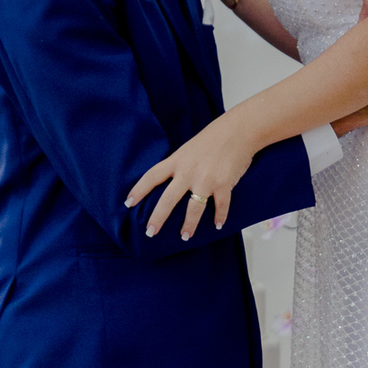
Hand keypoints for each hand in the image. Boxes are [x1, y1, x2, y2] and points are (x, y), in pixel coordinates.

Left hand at [125, 113, 254, 238]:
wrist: (239, 130)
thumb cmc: (213, 138)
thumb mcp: (188, 149)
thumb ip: (179, 165)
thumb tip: (169, 181)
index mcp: (177, 161)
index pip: (151, 177)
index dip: (138, 190)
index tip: (128, 204)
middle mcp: (188, 172)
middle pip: (167, 199)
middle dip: (158, 218)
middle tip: (150, 232)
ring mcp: (206, 180)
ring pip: (193, 209)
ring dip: (188, 225)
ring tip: (185, 237)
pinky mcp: (223, 185)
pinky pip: (220, 207)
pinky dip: (220, 218)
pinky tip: (218, 225)